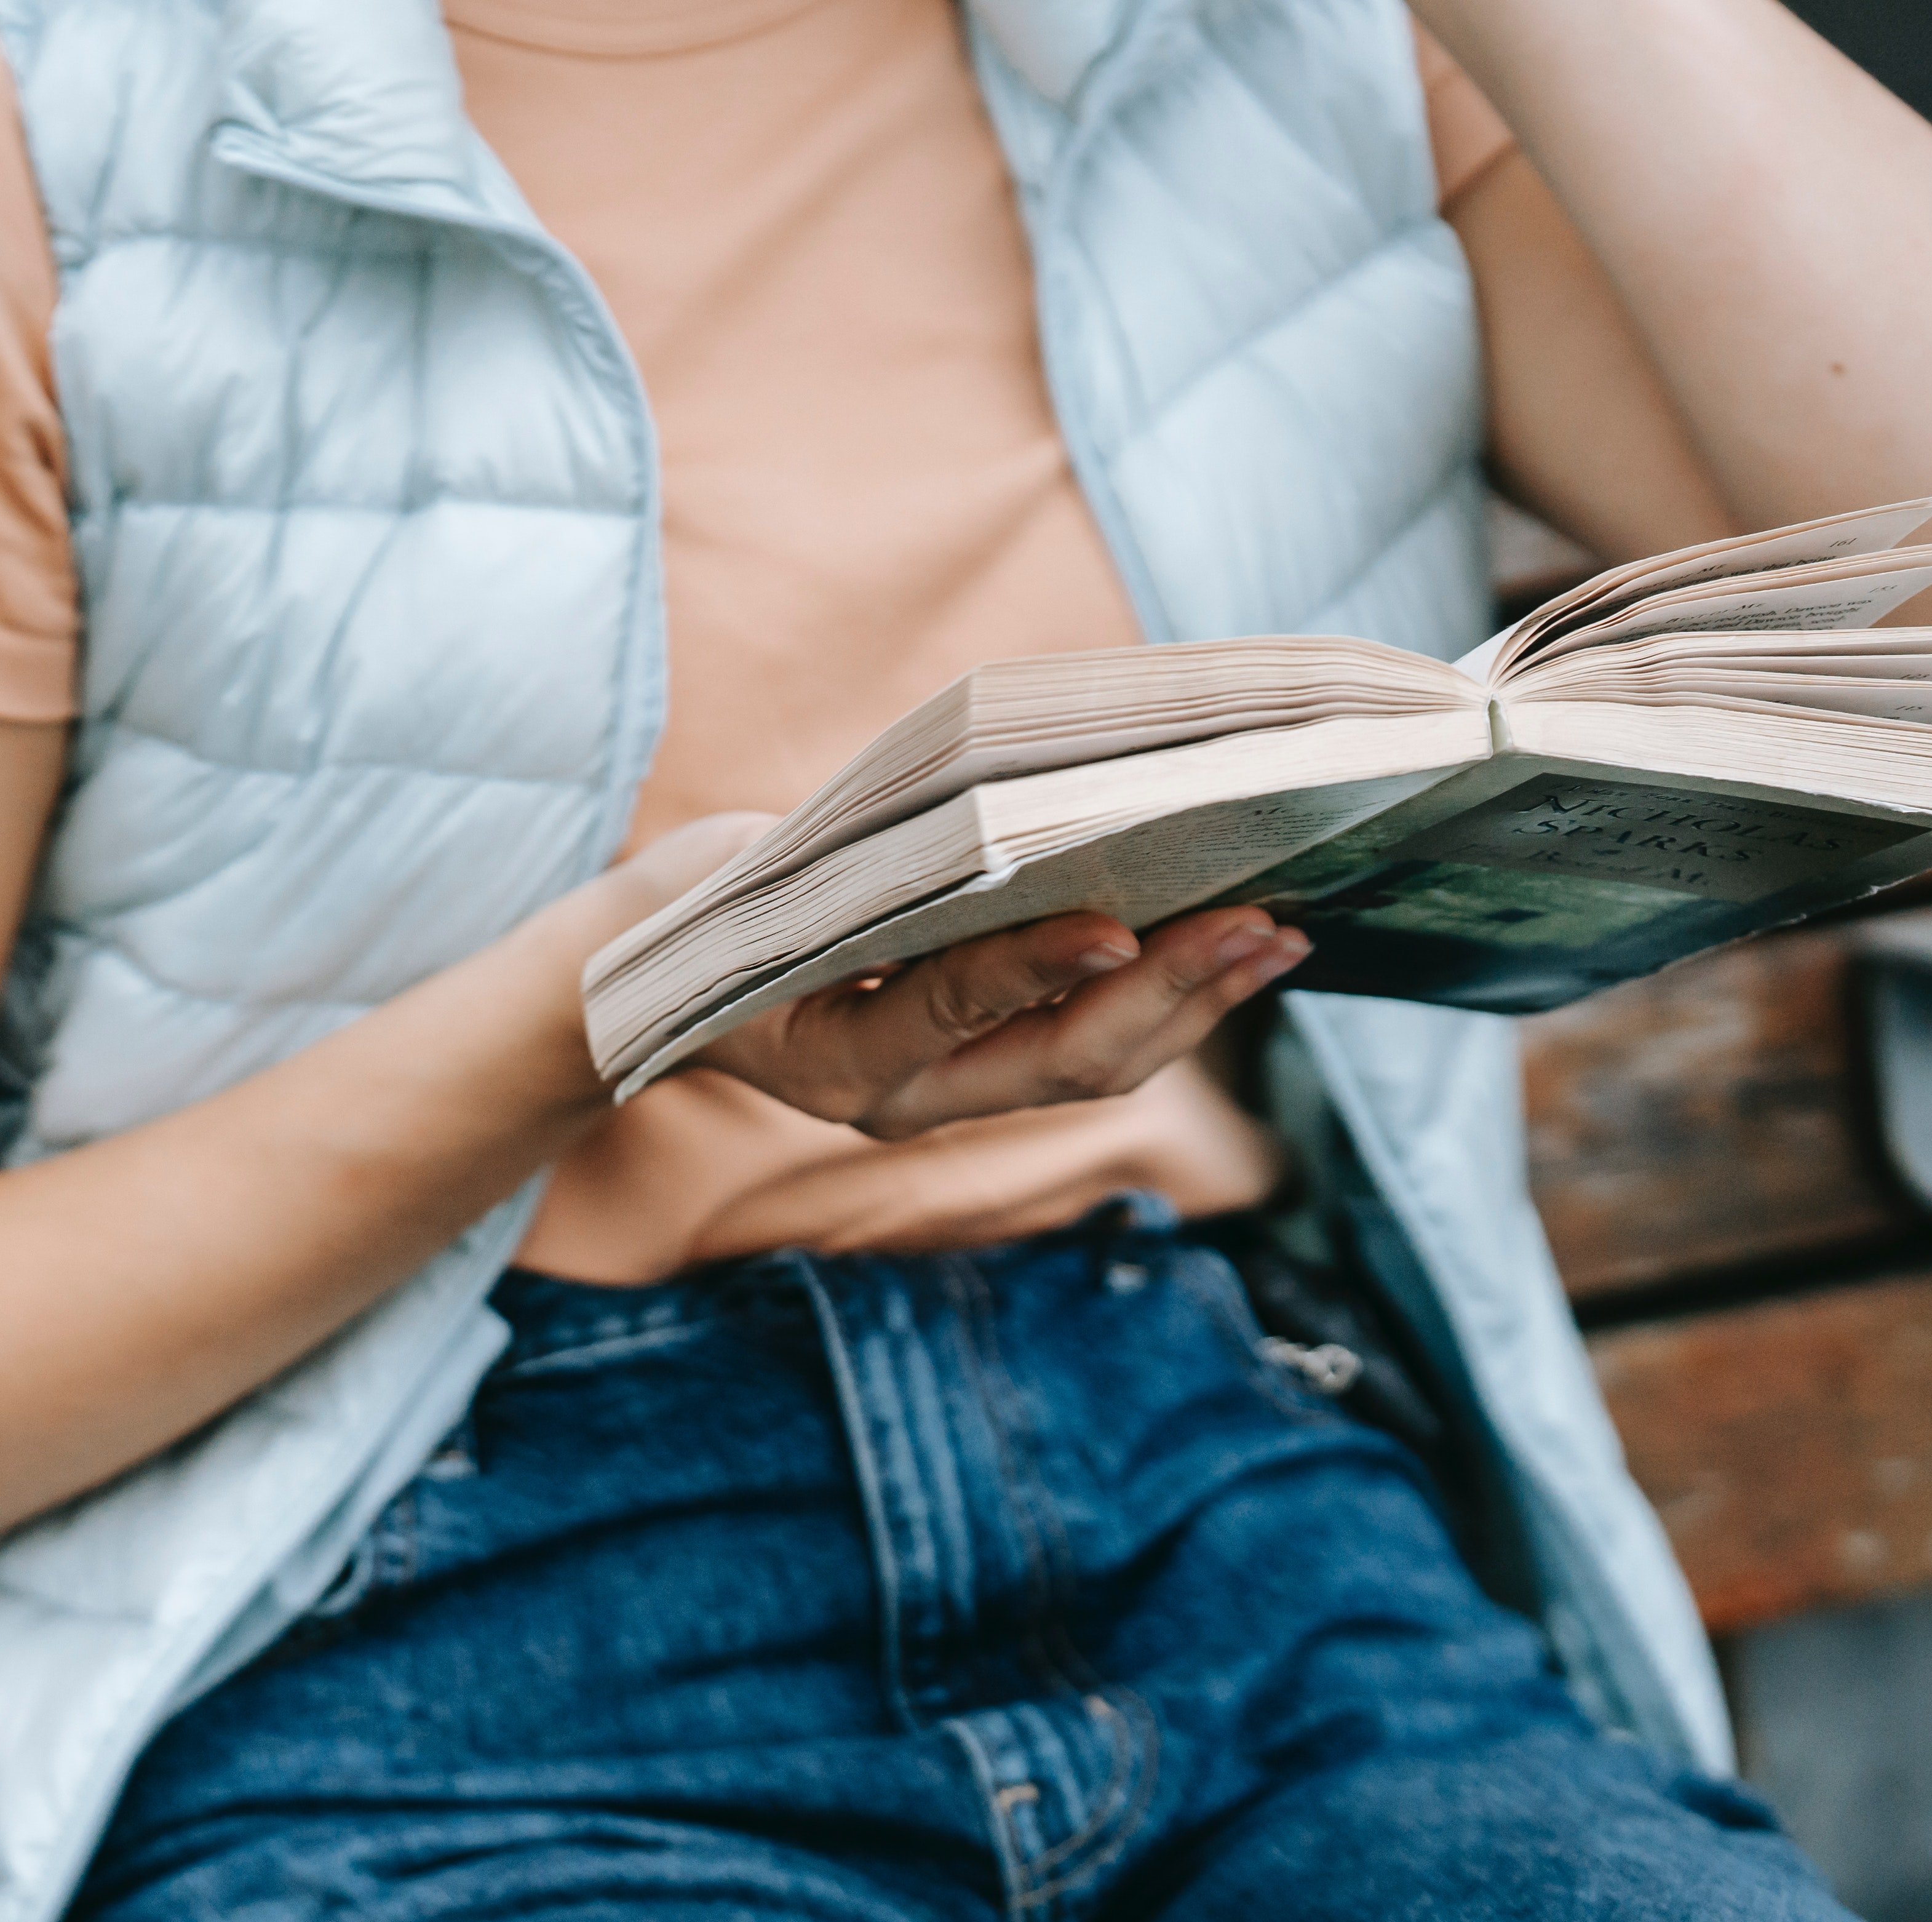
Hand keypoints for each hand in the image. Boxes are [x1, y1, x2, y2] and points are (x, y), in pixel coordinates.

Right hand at [691, 904, 1308, 1138]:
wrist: (657, 982)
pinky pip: (1091, 1058)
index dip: (1031, 970)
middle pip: (1054, 1066)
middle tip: (1254, 922)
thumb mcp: (755, 874)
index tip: (1117, 927)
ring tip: (1274, 936)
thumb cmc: (702, 906)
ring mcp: (943, 1098)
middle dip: (1163, 993)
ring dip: (1191, 1006)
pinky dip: (1166, 1006)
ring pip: (1092, 1075)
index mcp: (827, 1055)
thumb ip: (865, 866)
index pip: (943, 1012)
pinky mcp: (981, 1074)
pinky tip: (1230, 954)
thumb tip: (1003, 811)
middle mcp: (895, 1100)